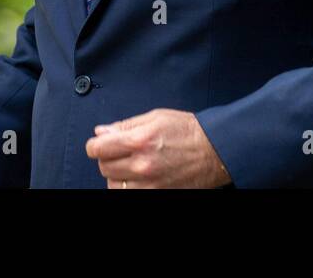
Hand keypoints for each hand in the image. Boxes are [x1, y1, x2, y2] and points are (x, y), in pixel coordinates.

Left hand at [85, 108, 231, 187]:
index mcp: (139, 141)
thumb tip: (101, 132)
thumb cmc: (188, 131)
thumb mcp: (155, 117)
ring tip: (131, 166)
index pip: (98, 149)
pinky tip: (139, 178)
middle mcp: (142, 165)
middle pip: (104, 167)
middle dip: (108, 158)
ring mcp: (150, 184)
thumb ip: (125, 125)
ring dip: (118, 176)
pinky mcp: (157, 195)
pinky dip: (130, 187)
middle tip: (121, 152)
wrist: (215, 151)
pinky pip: (130, 195)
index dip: (96, 145)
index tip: (100, 144)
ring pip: (114, 186)